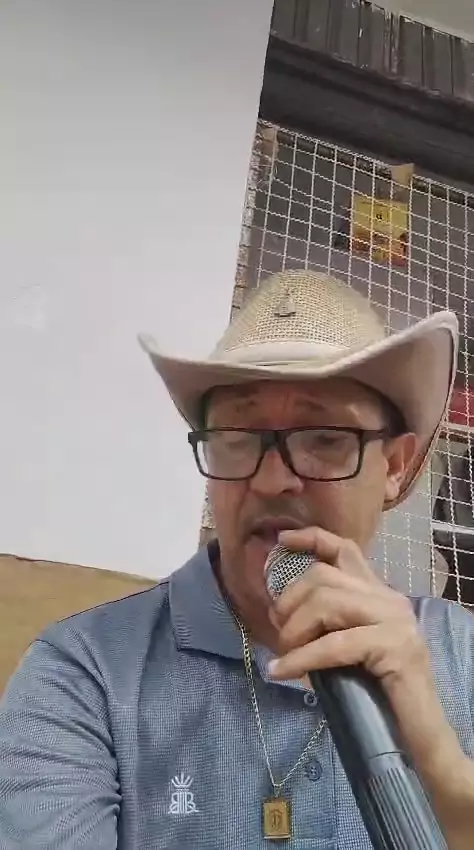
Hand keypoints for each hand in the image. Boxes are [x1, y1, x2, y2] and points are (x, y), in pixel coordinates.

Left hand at [267, 527, 471, 835]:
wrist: (420, 733)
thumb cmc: (379, 693)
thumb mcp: (348, 647)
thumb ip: (328, 624)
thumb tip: (279, 613)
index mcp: (379, 594)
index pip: (345, 549)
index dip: (311, 539)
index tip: (280, 540)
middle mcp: (389, 599)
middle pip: (323, 577)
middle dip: (290, 603)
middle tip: (278, 634)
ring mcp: (395, 621)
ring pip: (326, 603)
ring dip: (294, 630)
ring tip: (285, 655)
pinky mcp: (393, 647)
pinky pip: (333, 644)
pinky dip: (301, 658)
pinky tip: (282, 671)